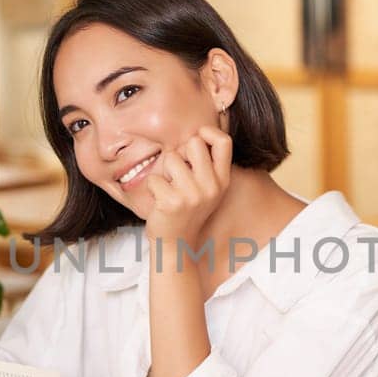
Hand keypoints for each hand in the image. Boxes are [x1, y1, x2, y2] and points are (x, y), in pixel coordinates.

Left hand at [143, 126, 232, 242]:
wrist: (177, 245)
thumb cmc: (188, 210)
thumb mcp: (207, 188)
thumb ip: (207, 164)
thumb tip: (197, 133)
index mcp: (222, 180)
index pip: (224, 141)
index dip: (209, 132)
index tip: (198, 138)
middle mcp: (211, 186)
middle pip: (194, 142)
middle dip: (180, 152)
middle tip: (177, 172)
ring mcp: (192, 195)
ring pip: (171, 158)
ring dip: (164, 171)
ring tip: (169, 189)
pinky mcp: (172, 202)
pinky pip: (155, 178)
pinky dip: (153, 187)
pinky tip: (160, 201)